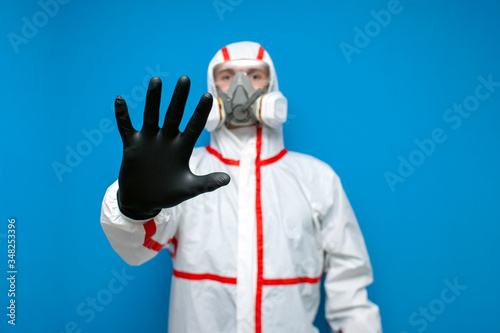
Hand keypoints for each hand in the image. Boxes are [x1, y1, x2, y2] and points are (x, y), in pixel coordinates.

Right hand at [115, 76, 229, 218]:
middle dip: (179, 98)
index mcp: (182, 147)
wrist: (143, 201)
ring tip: (156, 80)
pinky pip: (126, 127)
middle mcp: (167, 139)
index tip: (207, 95)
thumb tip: (227, 180)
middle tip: (185, 79)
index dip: (200, 112)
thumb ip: (207, 183)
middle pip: (174, 114)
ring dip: (153, 99)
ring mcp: (149, 140)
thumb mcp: (189, 188)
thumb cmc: (168, 194)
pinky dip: (122, 115)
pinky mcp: (132, 145)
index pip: (194, 125)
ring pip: (151, 115)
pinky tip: (120, 100)